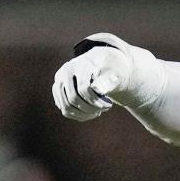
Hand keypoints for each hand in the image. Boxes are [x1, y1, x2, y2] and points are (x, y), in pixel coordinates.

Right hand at [51, 32, 166, 120]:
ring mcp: (62, 81)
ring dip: (84, 112)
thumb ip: (111, 79)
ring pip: (67, 106)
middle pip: (73, 99)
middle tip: (105, 107)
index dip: (95, 101)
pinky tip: (90, 113)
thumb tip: (101, 89)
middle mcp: (67, 71)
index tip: (107, 104)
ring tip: (98, 109)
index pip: (83, 90)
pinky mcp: (60, 90)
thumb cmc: (118, 69)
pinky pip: (64, 109)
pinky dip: (77, 115)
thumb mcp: (119, 72)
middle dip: (90, 107)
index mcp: (81, 65)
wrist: (109, 65)